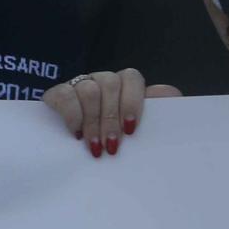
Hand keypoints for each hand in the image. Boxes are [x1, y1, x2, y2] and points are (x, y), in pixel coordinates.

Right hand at [41, 68, 179, 157]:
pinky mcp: (58, 93)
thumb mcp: (143, 128)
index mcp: (125, 85)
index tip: (131, 129)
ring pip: (89, 90)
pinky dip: (72, 115)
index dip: (132, 101)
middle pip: (109, 85)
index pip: (131, 78)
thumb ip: (159, 111)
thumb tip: (169, 93)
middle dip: (111, 119)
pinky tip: (76, 134)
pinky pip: (64, 95)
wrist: (82, 150)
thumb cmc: (120, 139)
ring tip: (95, 146)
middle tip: (112, 146)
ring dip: (93, 122)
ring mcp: (79, 84)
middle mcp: (102, 80)